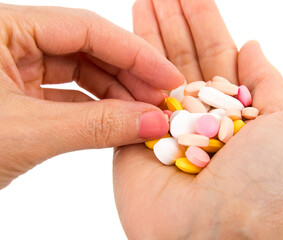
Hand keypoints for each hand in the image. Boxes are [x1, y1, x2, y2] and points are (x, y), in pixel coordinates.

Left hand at [0, 3, 183, 188]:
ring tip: (144, 118)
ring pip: (79, 76)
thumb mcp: (28, 133)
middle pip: (87, 51)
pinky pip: (66, 99)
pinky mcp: (16, 100)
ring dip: (116, 97)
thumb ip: (97, 125)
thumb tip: (153, 122)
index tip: (169, 78)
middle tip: (161, 104)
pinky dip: (94, 113)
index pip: (87, 29)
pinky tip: (118, 125)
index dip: (135, 54)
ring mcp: (12, 71)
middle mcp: (8, 42)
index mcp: (1, 28)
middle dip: (129, 78)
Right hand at [113, 0, 282, 238]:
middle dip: (171, 21)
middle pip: (182, 56)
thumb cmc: (265, 185)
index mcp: (235, 109)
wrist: (219, 236)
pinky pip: (127, 97)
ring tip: (141, 1)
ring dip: (145, 35)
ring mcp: (164, 125)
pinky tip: (119, 39)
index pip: (216, 53)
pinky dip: (123, 68)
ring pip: (152, 71)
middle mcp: (199, 115)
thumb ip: (269, 82)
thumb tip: (252, 45)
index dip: (203, 21)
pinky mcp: (134, 139)